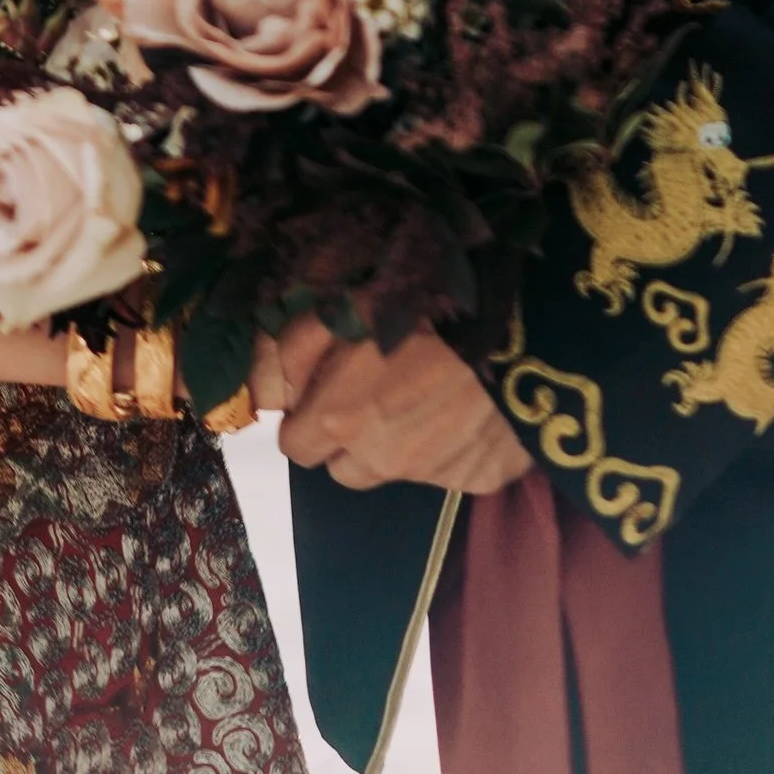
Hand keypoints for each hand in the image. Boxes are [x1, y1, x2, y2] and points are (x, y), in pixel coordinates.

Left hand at [271, 315, 533, 494]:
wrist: (521, 313)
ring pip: (394, 470)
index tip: (329, 387)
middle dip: (350, 435)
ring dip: (396, 443)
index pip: (296, 446)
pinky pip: (448, 472)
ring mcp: (434, 474)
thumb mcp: (339, 303)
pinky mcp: (481, 478)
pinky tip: (466, 403)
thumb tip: (252, 395)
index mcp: (338, 419)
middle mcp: (380, 460)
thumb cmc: (421, 295)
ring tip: (425, 390)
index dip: (309, 414)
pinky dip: (450, 446)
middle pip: (344, 467)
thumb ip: (288, 352)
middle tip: (379, 385)